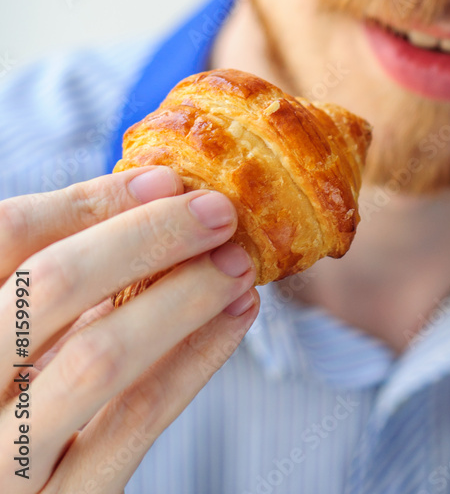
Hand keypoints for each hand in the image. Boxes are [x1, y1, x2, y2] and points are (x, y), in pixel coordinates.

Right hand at [0, 167, 258, 492]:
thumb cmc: (13, 396)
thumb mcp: (19, 325)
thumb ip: (60, 280)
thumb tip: (158, 196)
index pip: (8, 234)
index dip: (88, 200)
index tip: (165, 180)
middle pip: (49, 286)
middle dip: (146, 236)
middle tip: (218, 211)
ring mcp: (3, 459)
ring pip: (97, 357)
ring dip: (182, 297)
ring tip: (236, 264)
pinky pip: (133, 422)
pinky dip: (195, 358)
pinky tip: (234, 318)